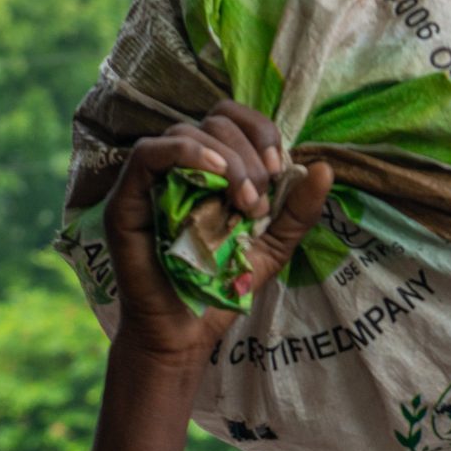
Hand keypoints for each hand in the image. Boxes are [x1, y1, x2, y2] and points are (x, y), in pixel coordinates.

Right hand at [104, 99, 333, 369]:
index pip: (232, 118)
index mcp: (212, 167)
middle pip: (213, 121)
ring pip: (185, 132)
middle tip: (258, 202)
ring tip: (244, 202)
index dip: (260, 131)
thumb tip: (325, 168)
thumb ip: (298, 210)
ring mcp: (148, 179)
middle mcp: (178, 165)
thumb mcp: (273, 245)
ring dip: (226, 159)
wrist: (187, 332)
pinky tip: (215, 173)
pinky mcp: (125, 198)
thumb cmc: (223, 286)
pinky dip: (186, 152)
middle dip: (247, 155)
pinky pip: (147, 152)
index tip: (279, 168)